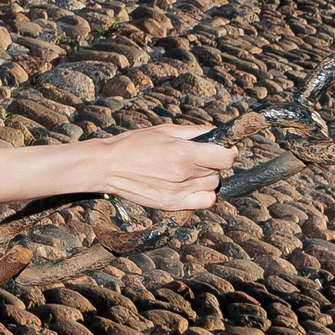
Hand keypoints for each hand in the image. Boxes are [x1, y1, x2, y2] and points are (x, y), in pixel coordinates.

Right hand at [92, 122, 234, 212]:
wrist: (108, 166)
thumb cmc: (133, 144)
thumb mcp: (164, 130)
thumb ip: (194, 132)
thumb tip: (216, 133)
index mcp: (183, 153)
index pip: (225, 158)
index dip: (227, 151)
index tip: (222, 148)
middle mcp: (183, 174)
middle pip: (218, 171)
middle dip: (212, 162)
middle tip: (196, 157)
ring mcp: (178, 191)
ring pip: (212, 186)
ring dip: (206, 178)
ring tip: (189, 171)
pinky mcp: (171, 204)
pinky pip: (204, 202)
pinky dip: (204, 194)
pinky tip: (191, 186)